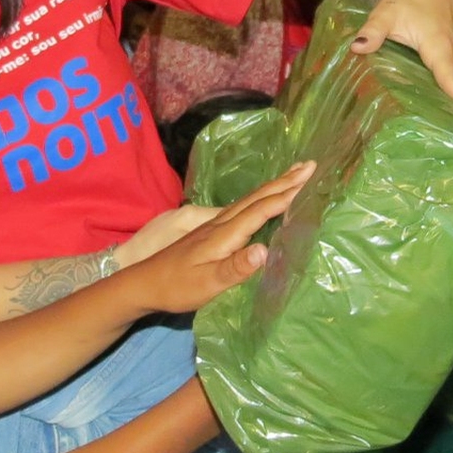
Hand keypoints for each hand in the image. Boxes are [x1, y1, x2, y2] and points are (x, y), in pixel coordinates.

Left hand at [125, 162, 313, 313]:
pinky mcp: (209, 231)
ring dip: (273, 187)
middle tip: (310, 165)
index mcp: (223, 234)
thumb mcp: (207, 283)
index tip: (310, 180)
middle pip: (257, 197)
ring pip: (249, 200)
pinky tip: (262, 202)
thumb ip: (235, 268)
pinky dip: (259, 199)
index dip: (286, 195)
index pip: (260, 210)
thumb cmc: (176, 287)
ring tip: (293, 176)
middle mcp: (220, 223)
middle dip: (284, 181)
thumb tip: (265, 249)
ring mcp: (213, 225)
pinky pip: (242, 208)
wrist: (142, 283)